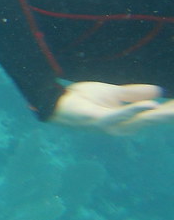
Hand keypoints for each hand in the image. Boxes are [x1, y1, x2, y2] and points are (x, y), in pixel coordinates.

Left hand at [49, 81, 173, 134]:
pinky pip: (119, 115)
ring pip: (142, 120)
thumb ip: (134, 94)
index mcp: (128, 120)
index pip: (156, 116)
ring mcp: (111, 126)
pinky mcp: (100, 121)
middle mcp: (123, 128)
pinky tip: (150, 105)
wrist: (58, 102)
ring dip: (161, 113)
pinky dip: (135, 110)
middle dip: (171, 113)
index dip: (171, 110)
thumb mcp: (113, 93)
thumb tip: (159, 92)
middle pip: (153, 120)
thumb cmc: (83, 100)